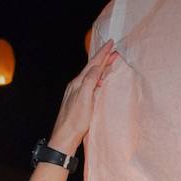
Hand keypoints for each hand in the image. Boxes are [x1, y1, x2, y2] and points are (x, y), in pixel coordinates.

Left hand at [49, 40, 119, 155]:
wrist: (65, 136)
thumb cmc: (75, 121)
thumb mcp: (85, 99)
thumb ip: (90, 81)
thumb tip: (96, 68)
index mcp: (78, 83)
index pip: (93, 64)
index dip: (103, 53)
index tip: (111, 43)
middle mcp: (77, 85)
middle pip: (92, 68)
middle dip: (103, 58)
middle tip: (114, 50)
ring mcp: (77, 93)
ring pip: (91, 75)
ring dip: (101, 67)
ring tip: (109, 62)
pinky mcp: (79, 100)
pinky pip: (90, 83)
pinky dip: (97, 78)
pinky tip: (100, 81)